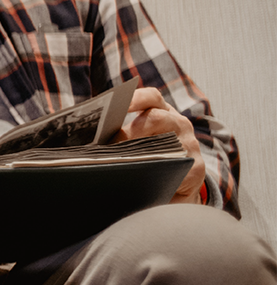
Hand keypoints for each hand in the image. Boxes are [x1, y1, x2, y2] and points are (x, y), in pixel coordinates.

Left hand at [112, 87, 204, 203]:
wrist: (177, 187)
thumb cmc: (150, 159)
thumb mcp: (138, 142)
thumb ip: (120, 136)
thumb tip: (89, 142)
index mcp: (161, 112)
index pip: (151, 97)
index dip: (134, 97)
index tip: (113, 103)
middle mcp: (178, 124)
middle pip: (156, 118)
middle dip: (129, 131)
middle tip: (108, 146)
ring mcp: (189, 144)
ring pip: (166, 142)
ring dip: (140, 152)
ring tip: (118, 163)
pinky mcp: (195, 168)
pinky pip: (176, 167)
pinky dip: (157, 173)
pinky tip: (139, 180)